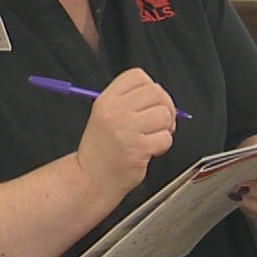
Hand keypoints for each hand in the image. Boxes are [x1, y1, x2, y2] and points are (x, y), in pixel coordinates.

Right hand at [72, 68, 177, 203]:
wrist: (90, 180)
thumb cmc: (101, 151)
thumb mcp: (104, 116)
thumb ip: (128, 102)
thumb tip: (161, 97)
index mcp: (106, 100)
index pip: (137, 76)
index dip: (150, 88)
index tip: (150, 102)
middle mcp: (115, 111)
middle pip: (156, 92)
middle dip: (165, 107)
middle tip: (159, 122)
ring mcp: (126, 130)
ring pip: (164, 114)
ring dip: (165, 128)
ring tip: (152, 138)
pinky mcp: (138, 148)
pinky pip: (165, 138)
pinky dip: (163, 145)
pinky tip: (150, 150)